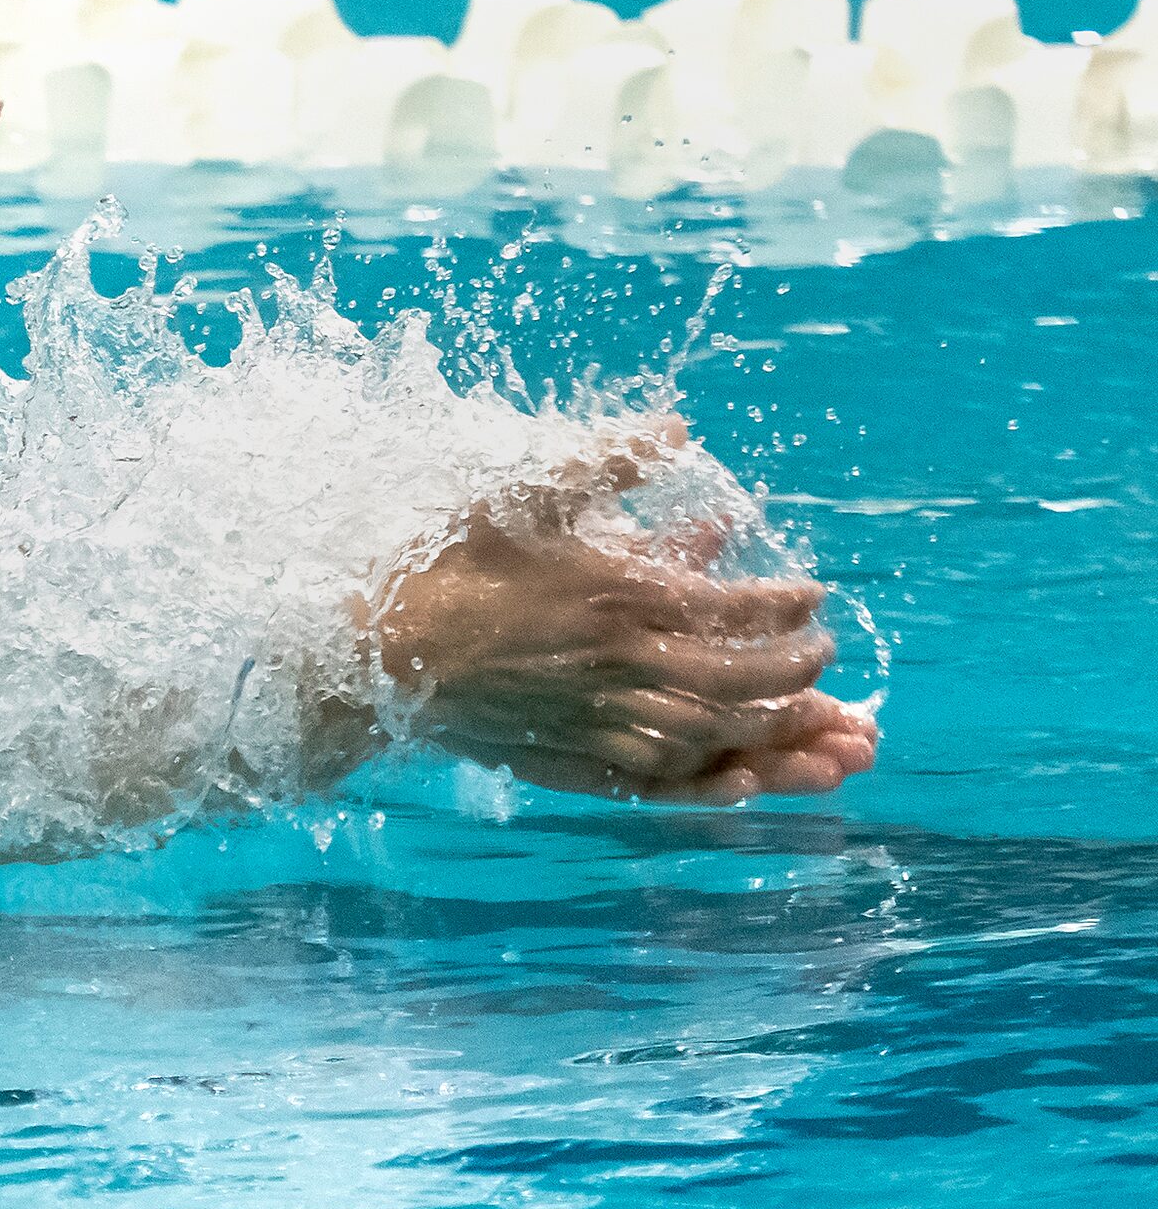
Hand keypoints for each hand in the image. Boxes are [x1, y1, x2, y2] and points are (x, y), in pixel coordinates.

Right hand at [370, 420, 879, 804]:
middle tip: (825, 658)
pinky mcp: (577, 759)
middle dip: (798, 671)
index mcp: (625, 597)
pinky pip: (666, 779)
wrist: (384, 649)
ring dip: (780, 733)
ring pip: (719, 736)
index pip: (737, 608)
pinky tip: (742, 778)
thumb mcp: (527, 492)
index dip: (786, 604)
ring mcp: (606, 721)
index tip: (813, 596)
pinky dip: (715, 782)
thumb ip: (608, 459)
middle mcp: (630, 667)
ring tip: (819, 726)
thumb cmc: (451, 564)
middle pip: (744, 680)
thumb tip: (677, 426)